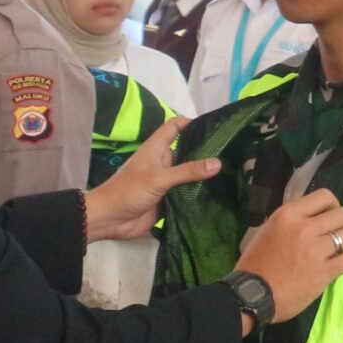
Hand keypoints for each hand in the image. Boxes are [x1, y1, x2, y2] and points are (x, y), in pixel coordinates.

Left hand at [85, 118, 221, 241]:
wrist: (110, 220)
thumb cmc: (128, 191)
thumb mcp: (159, 178)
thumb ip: (188, 171)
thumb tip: (217, 163)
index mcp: (156, 149)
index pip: (175, 127)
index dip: (191, 122)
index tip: (214, 125)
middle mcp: (163, 162)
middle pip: (187, 151)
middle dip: (205, 151)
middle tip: (232, 152)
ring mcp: (166, 182)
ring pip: (189, 174)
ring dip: (204, 175)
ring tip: (232, 171)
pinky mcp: (169, 200)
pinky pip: (187, 194)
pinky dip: (199, 193)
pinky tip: (219, 193)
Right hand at [233, 192, 342, 322]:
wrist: (251, 294)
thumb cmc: (255, 263)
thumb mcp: (267, 230)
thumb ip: (290, 221)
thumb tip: (309, 217)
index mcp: (288, 214)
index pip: (325, 196)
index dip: (331, 206)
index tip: (328, 217)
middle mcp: (304, 228)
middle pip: (342, 214)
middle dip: (341, 225)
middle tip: (334, 236)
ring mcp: (315, 250)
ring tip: (339, 251)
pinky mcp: (324, 272)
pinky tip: (340, 265)